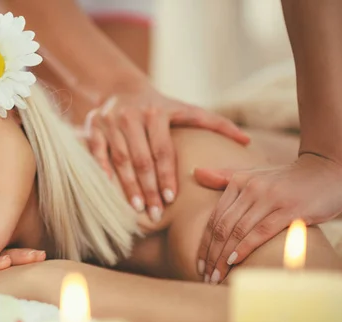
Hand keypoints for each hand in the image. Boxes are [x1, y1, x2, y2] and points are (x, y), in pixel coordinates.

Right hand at [84, 79, 248, 221]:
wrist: (121, 89)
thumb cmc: (159, 106)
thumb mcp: (186, 109)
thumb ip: (215, 124)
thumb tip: (247, 141)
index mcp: (156, 112)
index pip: (162, 150)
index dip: (166, 175)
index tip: (170, 198)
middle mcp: (132, 117)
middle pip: (141, 159)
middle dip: (148, 188)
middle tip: (154, 213)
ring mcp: (110, 123)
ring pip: (119, 160)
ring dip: (127, 186)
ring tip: (136, 209)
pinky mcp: (93, 128)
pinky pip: (97, 154)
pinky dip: (103, 173)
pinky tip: (109, 192)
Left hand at [194, 153, 341, 283]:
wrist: (328, 169)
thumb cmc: (287, 179)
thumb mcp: (254, 174)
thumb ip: (225, 177)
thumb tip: (195, 173)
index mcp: (239, 182)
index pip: (214, 218)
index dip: (203, 244)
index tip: (198, 265)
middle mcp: (251, 188)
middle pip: (222, 227)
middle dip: (211, 255)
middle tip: (205, 276)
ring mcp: (270, 198)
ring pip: (238, 231)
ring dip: (223, 257)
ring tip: (216, 277)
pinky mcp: (289, 209)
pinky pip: (260, 231)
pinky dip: (244, 247)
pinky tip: (233, 262)